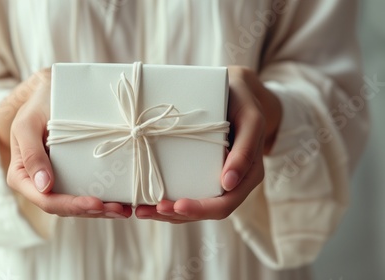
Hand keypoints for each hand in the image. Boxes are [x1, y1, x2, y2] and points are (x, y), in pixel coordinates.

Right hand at [0, 69, 131, 218]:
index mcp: (23, 177)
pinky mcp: (75, 174)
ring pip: (80, 205)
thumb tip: (43, 186)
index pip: (47, 200)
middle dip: (92, 211)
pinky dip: (106, 197)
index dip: (71, 205)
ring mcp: (59, 181)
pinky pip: (89, 190)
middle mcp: (40, 184)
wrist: (50, 93)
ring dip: (103, 210)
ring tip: (125, 209)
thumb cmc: (36, 106)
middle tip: (118, 209)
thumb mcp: (27, 125)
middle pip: (66, 207)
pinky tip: (124, 200)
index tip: (96, 203)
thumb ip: (31, 154)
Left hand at [135, 66, 281, 222]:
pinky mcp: (198, 173)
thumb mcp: (250, 119)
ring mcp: (213, 180)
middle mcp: (231, 183)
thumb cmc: (242, 102)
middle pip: (203, 212)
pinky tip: (143, 200)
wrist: (234, 90)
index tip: (177, 205)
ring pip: (190, 208)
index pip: (224, 204)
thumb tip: (228, 183)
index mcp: (247, 176)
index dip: (201, 209)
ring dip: (164, 213)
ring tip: (140, 211)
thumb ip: (246, 150)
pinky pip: (183, 192)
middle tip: (149, 210)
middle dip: (175, 214)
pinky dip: (163, 200)